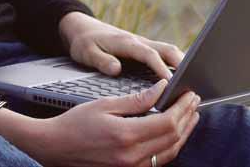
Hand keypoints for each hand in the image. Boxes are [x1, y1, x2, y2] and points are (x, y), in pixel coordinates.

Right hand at [33, 79, 199, 165]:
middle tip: (195, 100)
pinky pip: (157, 161)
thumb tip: (161, 89)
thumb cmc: (76, 123)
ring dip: (183, 133)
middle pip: (172, 138)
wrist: (54, 148)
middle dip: (187, 117)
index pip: (167, 122)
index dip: (182, 107)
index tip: (190, 93)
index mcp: (126, 136)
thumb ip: (137, 100)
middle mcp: (131, 157)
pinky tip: (174, 133)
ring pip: (168, 152)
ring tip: (191, 115)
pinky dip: (170, 145)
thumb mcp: (105, 104)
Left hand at [58, 12, 184, 79]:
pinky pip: (164, 54)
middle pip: (167, 50)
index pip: (149, 55)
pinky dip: (175, 64)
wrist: (82, 27)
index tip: (173, 83)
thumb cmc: (84, 41)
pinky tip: (182, 78)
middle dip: (182, 64)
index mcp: (127, 43)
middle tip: (194, 82)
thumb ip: (101, 60)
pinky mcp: (143, 48)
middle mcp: (138, 41)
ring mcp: (143, 44)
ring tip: (194, 81)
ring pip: (169, 51)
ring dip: (182, 63)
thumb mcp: (86, 52)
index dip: (162, 69)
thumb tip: (117, 69)